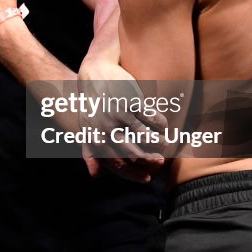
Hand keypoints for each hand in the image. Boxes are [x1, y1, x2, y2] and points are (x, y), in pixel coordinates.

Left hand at [69, 55, 167, 177]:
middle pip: (134, 153)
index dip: (134, 174)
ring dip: (159, 144)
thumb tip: (96, 177)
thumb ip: (90, 152)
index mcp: (96, 137)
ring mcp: (121, 114)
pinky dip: (161, 126)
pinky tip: (164, 127)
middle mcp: (108, 128)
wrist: (95, 73)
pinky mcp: (132, 100)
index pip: (117, 163)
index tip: (148, 178)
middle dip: (150, 161)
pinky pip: (152, 118)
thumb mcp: (86, 128)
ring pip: (146, 137)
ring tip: (165, 144)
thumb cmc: (92, 104)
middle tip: (161, 163)